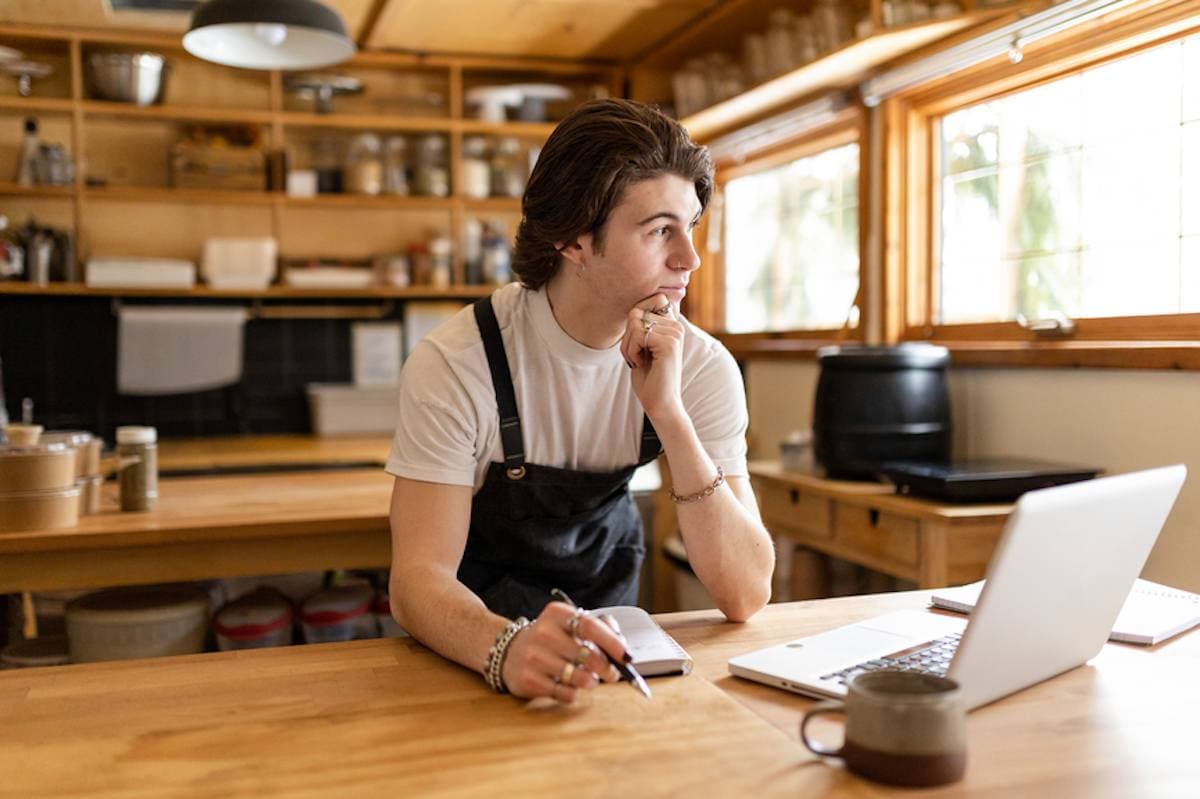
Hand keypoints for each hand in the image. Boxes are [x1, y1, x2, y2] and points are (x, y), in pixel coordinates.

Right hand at [500, 601, 627, 701]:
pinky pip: (565, 694)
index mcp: (556, 614)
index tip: (626, 656)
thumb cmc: (549, 639)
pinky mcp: (528, 680)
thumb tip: (622, 647)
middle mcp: (543, 633)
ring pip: (579, 678)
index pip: (590, 626)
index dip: (612, 642)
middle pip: (588, 655)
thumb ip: (598, 628)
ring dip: (590, 682)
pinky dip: (573, 693)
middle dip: (607, 668)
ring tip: (587, 678)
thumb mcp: (568, 624)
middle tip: (612, 674)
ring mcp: (534, 657)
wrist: (509, 652)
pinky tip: (567, 685)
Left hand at [619, 294, 684, 421]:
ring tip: (640, 362)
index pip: (647, 302)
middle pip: (636, 313)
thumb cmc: (649, 379)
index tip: (638, 344)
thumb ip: (639, 327)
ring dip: (629, 346)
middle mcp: (676, 327)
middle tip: (636, 357)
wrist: (660, 404)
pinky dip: (631, 351)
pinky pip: (638, 334)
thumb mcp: (640, 347)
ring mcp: (674, 334)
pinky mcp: (669, 343)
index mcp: (672, 326)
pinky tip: (641, 364)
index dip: (634, 318)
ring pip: (635, 323)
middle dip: (627, 337)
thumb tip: (634, 310)